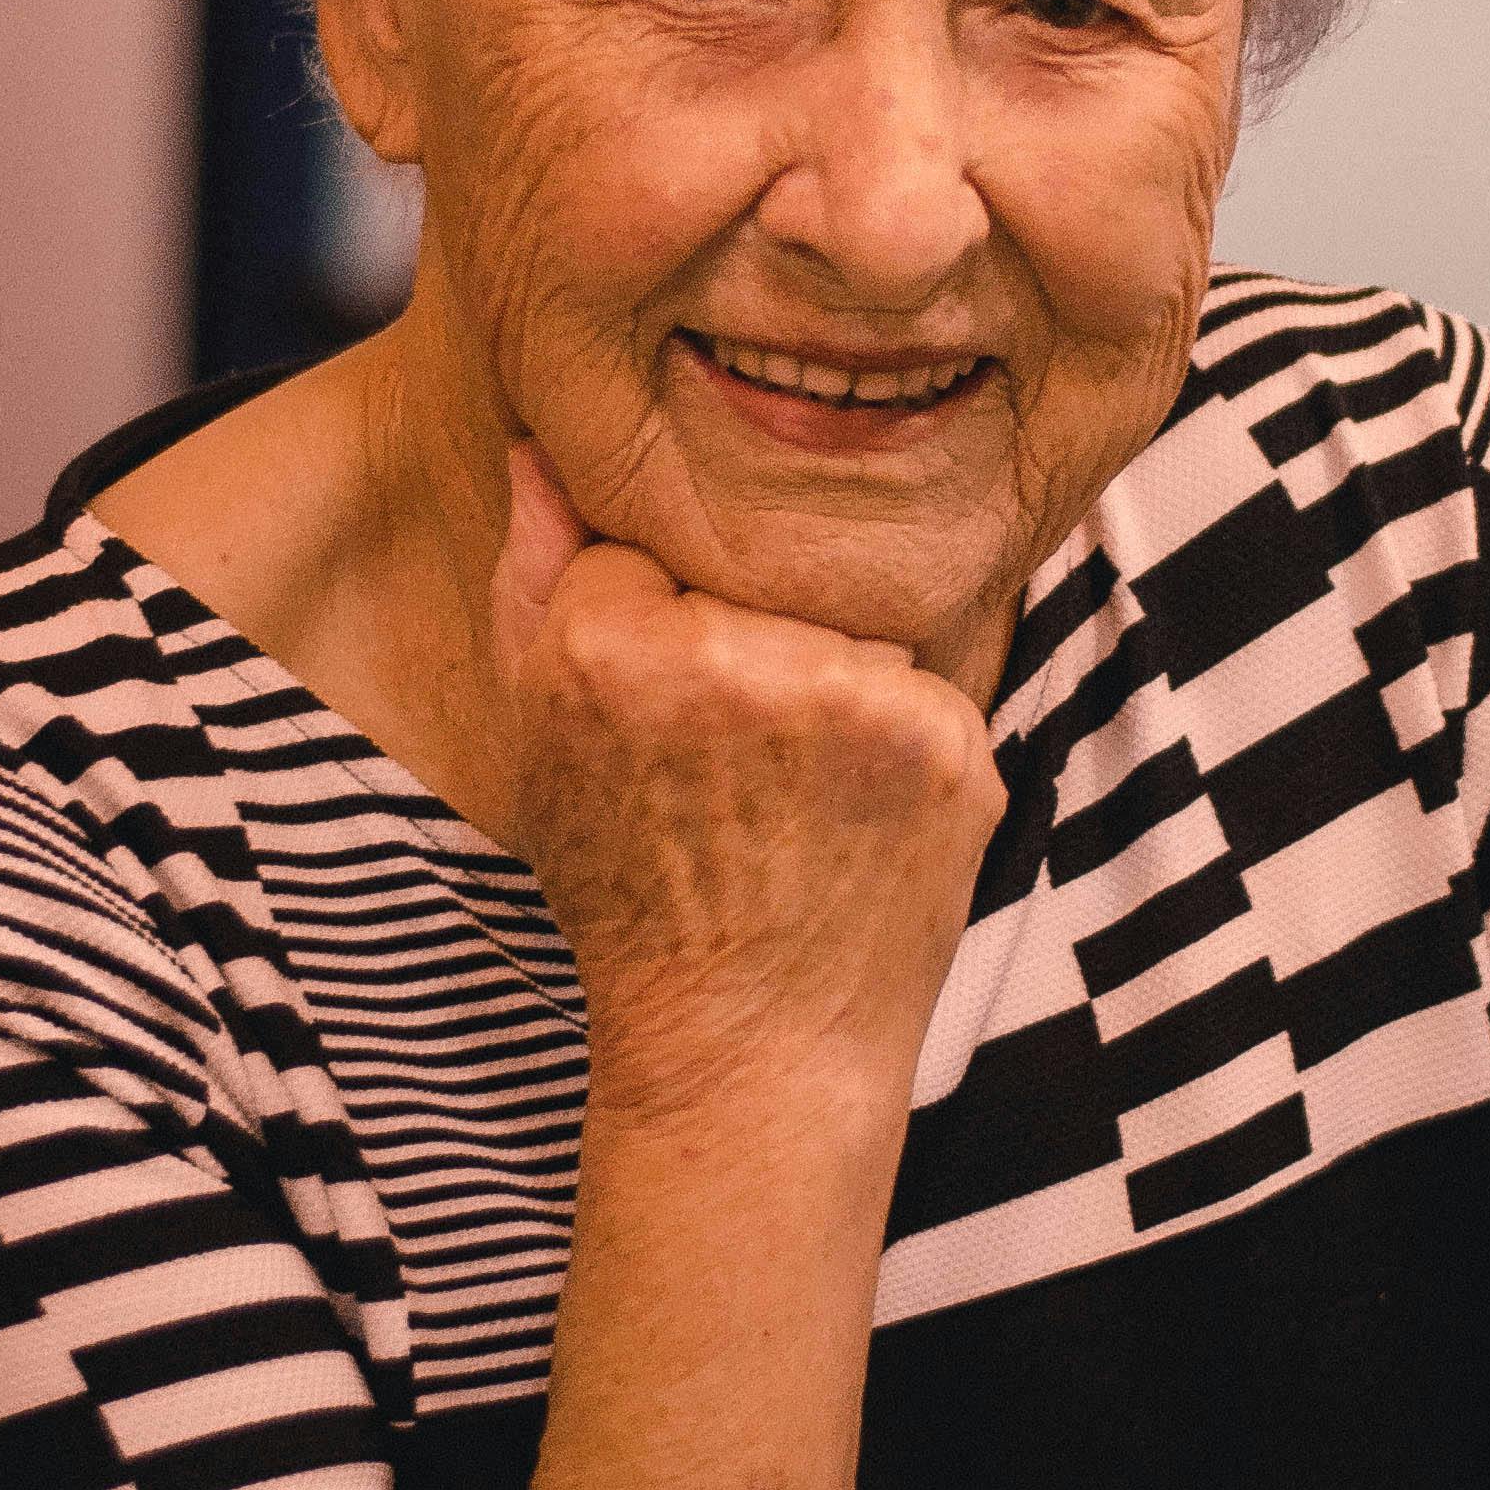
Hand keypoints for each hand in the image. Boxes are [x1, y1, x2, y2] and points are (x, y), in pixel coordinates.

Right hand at [489, 441, 1003, 1159]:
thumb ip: (536, 575)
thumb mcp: (540, 740)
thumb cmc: (633, 898)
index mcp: (607, 645)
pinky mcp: (953, 743)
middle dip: (749, 648)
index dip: (652, 629)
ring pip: (846, 625)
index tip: (653, 725)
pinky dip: (900, 740)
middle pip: (752, 579)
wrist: (751, 1050)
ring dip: (830, 686)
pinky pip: (923, 685)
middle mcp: (734, 658)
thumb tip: (545, 439)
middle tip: (730, 771)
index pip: (646, 548)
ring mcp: (856, 700)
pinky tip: (857, 818)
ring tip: (793, 798)